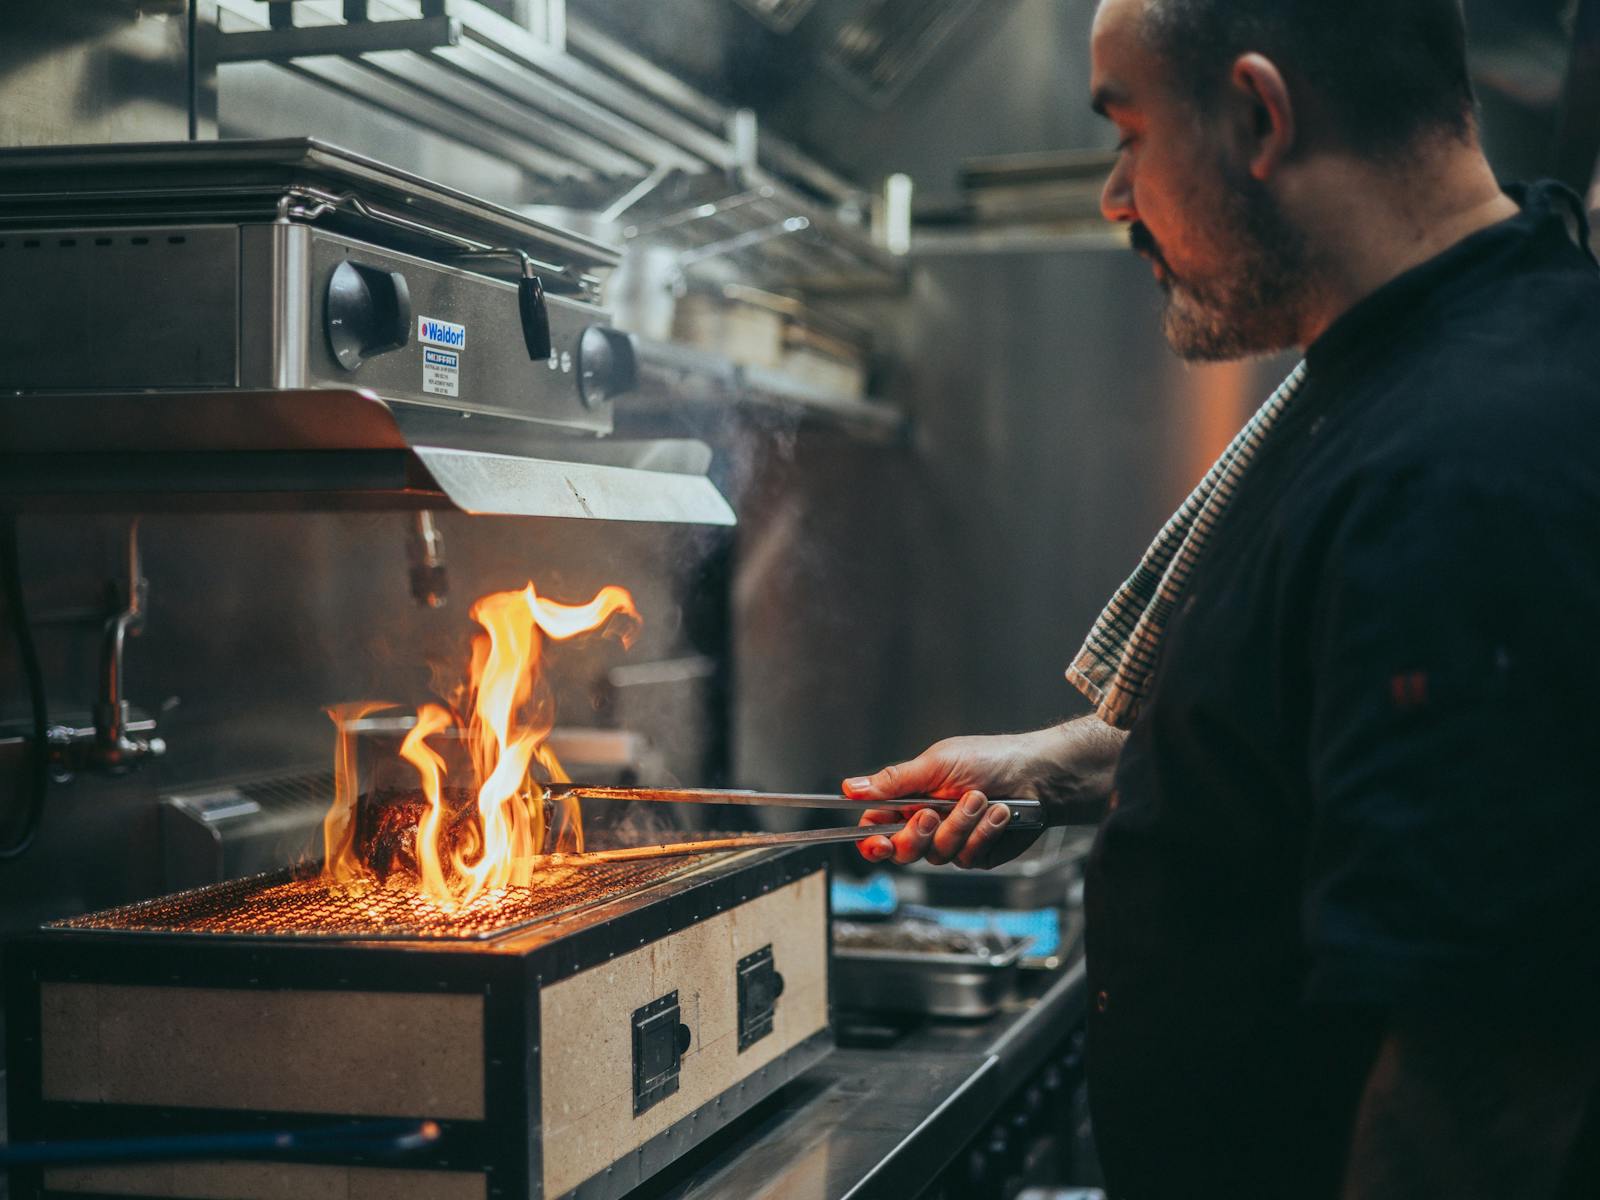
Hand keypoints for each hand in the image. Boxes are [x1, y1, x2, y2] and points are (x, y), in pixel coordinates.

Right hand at [845, 731, 1057, 869]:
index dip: (872, 840)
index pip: (877, 827)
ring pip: (937, 854)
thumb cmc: (988, 759)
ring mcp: (952, 841)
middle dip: (917, 834)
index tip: (877, 842)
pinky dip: (983, 833)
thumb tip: (850, 787)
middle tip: (931, 814)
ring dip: (959, 825)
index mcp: (909, 799)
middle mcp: (927, 823)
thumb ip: (893, 782)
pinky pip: (968, 857)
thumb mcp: (936, 764)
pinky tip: (998, 814)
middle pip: (902, 850)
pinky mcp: (977, 854)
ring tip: (979, 799)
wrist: (1037, 775)